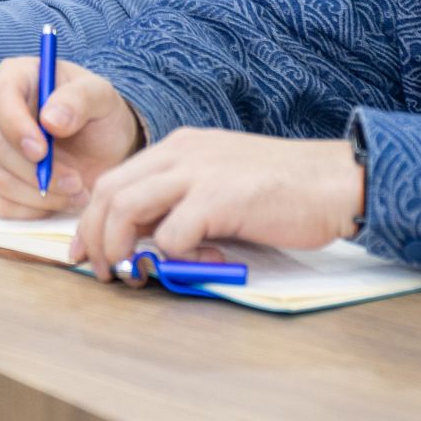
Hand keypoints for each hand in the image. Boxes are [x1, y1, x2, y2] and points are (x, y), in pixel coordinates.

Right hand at [0, 58, 142, 217]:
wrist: (104, 145)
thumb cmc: (99, 113)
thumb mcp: (101, 97)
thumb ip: (79, 100)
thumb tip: (50, 120)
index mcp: (16, 76)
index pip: (0, 97)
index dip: (16, 127)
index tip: (41, 151)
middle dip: (36, 171)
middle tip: (76, 182)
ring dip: (40, 195)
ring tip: (78, 192)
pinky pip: (0, 203)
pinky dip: (31, 210)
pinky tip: (59, 201)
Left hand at [71, 131, 365, 280]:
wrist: (335, 180)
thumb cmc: (281, 189)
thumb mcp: (219, 181)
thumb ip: (182, 200)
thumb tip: (144, 238)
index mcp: (179, 147)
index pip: (114, 179)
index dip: (91, 219)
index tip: (85, 252)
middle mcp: (182, 152)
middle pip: (108, 191)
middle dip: (94, 236)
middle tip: (100, 271)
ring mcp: (200, 172)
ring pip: (126, 208)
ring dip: (119, 248)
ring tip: (132, 274)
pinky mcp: (220, 198)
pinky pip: (174, 235)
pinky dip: (177, 258)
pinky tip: (205, 262)